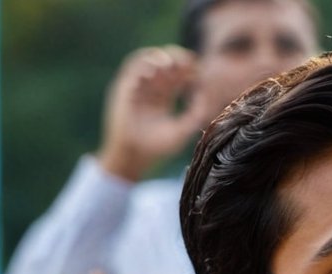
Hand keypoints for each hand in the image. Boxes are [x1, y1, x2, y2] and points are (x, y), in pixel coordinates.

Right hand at [97, 45, 208, 181]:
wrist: (134, 156)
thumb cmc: (156, 148)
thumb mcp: (181, 132)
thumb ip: (194, 117)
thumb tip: (206, 99)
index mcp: (163, 99)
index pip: (176, 77)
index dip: (186, 71)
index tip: (198, 70)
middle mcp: (150, 90)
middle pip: (165, 67)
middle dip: (177, 61)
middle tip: (189, 61)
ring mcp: (137, 87)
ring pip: (149, 62)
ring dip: (160, 58)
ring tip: (172, 63)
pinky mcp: (124, 88)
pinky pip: (132, 68)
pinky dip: (143, 65)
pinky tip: (156, 69)